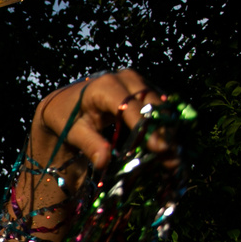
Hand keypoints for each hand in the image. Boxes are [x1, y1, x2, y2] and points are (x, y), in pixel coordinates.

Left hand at [32, 69, 178, 174]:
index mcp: (105, 86)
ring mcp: (138, 81)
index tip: (160, 148)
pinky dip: (165, 127)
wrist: (66, 101)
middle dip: (163, 133)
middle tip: (173, 160)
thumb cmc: (66, 117)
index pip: (130, 106)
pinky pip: (160, 107)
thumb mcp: (73, 131)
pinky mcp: (144, 89)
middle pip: (152, 105)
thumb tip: (103, 162)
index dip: (146, 127)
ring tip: (174, 159)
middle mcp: (125, 78)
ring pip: (161, 106)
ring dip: (169, 132)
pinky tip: (170, 148)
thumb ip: (89, 144)